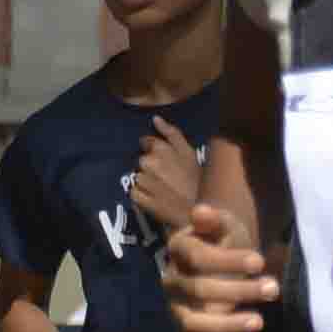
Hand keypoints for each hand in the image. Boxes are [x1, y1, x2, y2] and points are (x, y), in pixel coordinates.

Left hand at [125, 119, 203, 237]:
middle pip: (142, 161)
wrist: (198, 212)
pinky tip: (157, 199)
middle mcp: (149, 163)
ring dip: (147, 182)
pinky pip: (135, 193)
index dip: (155, 151)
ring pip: (138, 176)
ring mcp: (143, 181)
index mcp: (161, 149)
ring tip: (165, 190)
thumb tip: (155, 119)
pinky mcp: (139, 199)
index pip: (146, 142)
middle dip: (151, 167)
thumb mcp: (189, 152)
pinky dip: (142, 196)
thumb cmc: (197, 181)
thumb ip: (172, 133)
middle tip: (168, 178)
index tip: (166, 162)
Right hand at [164, 190, 276, 331]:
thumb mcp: (224, 226)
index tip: (260, 261)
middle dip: (238, 291)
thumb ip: (215, 220)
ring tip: (258, 322)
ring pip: (192, 323)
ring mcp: (174, 309)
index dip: (227, 261)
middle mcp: (170, 282)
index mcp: (179, 251)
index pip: (197, 258)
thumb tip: (202, 212)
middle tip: (273, 289)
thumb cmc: (223, 244)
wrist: (217, 266)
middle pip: (199, 291)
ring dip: (226, 324)